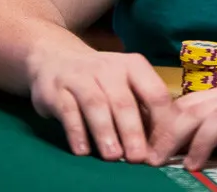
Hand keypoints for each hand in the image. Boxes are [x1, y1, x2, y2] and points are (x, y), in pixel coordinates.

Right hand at [27, 47, 176, 165]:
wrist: (56, 58)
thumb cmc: (100, 79)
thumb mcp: (124, 84)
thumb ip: (141, 108)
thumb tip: (158, 144)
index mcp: (133, 66)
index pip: (154, 92)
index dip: (160, 122)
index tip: (160, 148)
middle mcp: (109, 67)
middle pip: (124, 101)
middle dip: (132, 131)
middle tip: (137, 157)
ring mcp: (81, 76)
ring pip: (96, 104)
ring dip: (106, 132)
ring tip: (113, 156)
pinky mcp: (56, 89)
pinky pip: (68, 110)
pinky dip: (77, 132)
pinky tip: (83, 150)